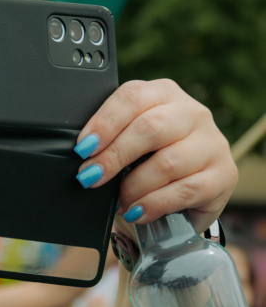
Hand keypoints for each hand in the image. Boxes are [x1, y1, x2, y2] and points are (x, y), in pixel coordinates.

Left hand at [72, 79, 235, 230]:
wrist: (185, 193)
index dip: (104, 123)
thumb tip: (82, 156)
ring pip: (168, 162)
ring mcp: (213, 142)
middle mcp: (193, 113)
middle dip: (114, 156)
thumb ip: (108, 140)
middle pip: (150, 127)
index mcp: (163, 94)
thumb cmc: (147, 161)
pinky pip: (185, 190)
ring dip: (134, 186)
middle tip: (90, 178)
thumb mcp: (128, 141)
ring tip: (118, 201)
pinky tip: (138, 212)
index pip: (133, 97)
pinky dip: (154, 204)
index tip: (83, 148)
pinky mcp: (225, 174)